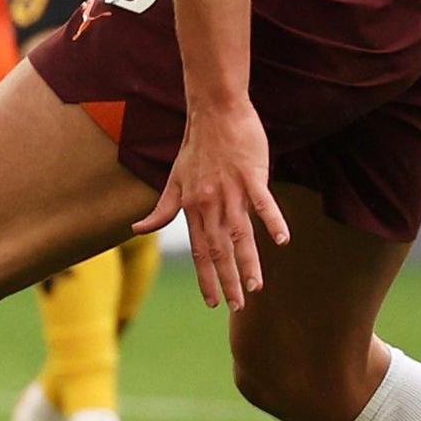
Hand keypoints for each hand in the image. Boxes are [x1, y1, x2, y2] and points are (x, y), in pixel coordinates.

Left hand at [139, 99, 286, 310]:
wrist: (213, 112)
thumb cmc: (195, 147)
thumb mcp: (173, 180)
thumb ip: (161, 210)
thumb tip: (138, 229)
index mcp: (192, 207)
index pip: (199, 251)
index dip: (205, 277)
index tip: (212, 302)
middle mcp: (210, 203)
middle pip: (219, 249)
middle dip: (227, 280)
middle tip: (237, 307)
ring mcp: (231, 190)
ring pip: (240, 234)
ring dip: (248, 262)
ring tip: (256, 287)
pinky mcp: (251, 175)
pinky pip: (263, 202)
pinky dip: (273, 221)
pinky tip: (282, 241)